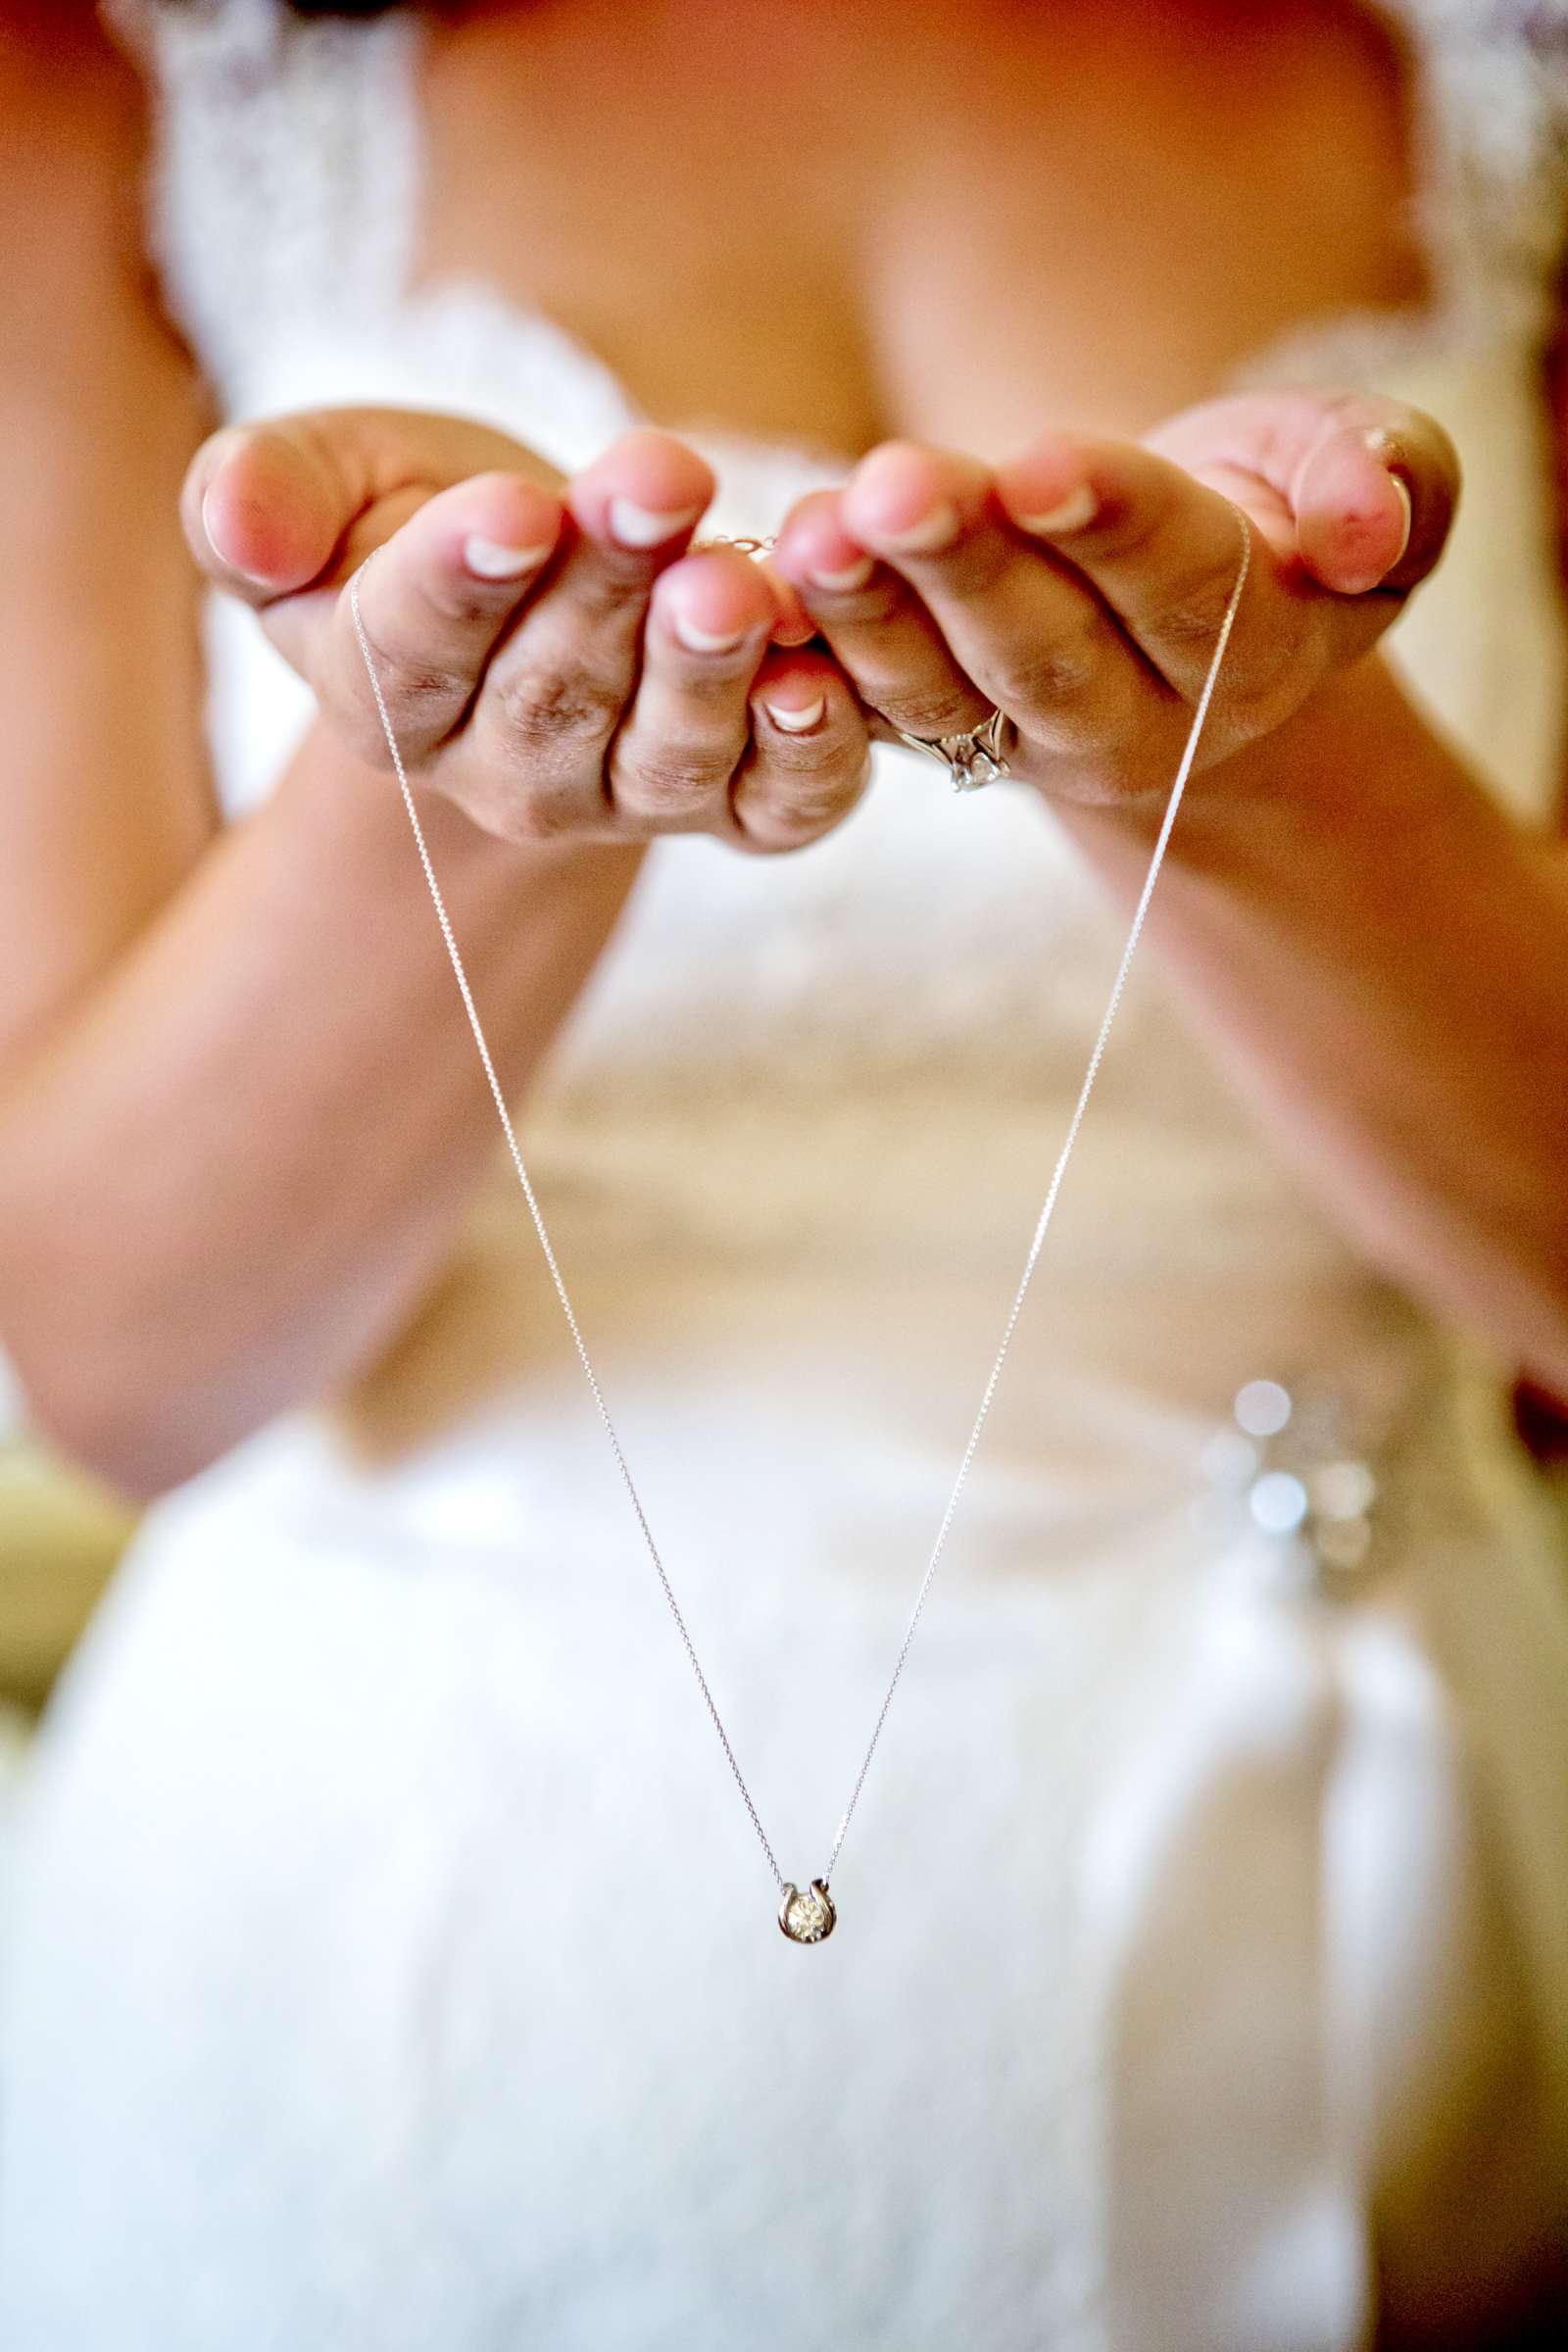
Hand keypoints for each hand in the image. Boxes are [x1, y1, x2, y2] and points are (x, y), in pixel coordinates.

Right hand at [181, 411, 869, 852]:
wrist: (545, 582)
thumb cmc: (422, 516)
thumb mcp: (329, 476)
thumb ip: (268, 496)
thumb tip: (237, 518)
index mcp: (384, 693)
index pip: (408, 650)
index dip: (456, 581)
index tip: (508, 507)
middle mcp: (504, 774)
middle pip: (552, 692)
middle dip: (605, 586)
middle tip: (655, 483)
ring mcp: (625, 801)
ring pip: (664, 756)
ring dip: (706, 672)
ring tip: (735, 583)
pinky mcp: (737, 807)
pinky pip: (772, 807)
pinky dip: (806, 757)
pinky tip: (821, 682)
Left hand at [770, 391, 1458, 804]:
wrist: (1205, 620)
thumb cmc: (1287, 513)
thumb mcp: (1373, 476)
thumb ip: (1386, 483)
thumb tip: (1360, 529)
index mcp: (1253, 646)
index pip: (1184, 583)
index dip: (1111, 523)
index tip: (1037, 463)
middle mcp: (1136, 719)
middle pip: (1042, 649)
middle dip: (962, 567)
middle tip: (889, 487)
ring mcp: (1027, 742)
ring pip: (939, 693)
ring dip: (866, 615)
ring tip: (805, 535)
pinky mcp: (940, 736)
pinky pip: (867, 714)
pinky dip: (810, 660)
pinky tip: (755, 589)